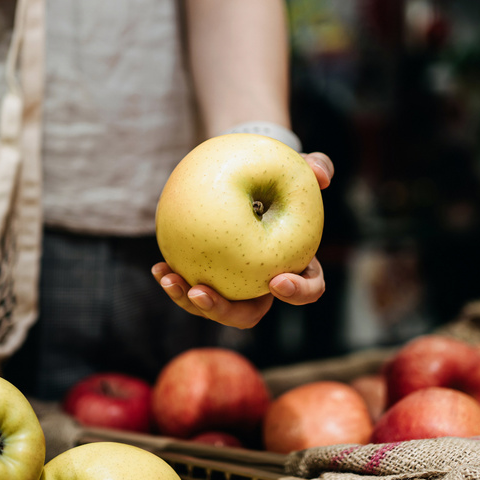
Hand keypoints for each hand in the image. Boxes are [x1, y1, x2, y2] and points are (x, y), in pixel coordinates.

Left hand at [152, 151, 333, 328]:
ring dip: (189, 301)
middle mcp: (264, 285)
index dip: (296, 293)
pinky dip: (174, 281)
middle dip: (223, 311)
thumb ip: (317, 166)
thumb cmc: (280, 174)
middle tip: (201, 293)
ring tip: (170, 280)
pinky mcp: (209, 278)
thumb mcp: (302, 165)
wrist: (248, 177)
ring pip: (214, 307)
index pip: (306, 289)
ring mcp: (234, 286)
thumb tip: (321, 174)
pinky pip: (191, 287)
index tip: (276, 280)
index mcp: (297, 267)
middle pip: (249, 313)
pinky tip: (158, 267)